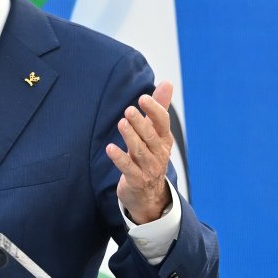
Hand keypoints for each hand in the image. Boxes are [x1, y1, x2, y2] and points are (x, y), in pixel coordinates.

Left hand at [106, 82, 174, 224]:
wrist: (149, 195)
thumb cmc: (150, 156)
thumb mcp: (156, 134)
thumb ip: (159, 109)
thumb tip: (167, 83)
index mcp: (164, 140)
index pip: (163, 123)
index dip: (154, 110)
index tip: (143, 98)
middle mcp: (159, 153)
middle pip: (151, 136)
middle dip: (140, 123)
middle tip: (128, 110)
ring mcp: (149, 168)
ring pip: (140, 151)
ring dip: (131, 137)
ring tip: (122, 123)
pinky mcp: (136, 180)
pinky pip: (128, 168)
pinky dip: (119, 158)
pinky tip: (110, 149)